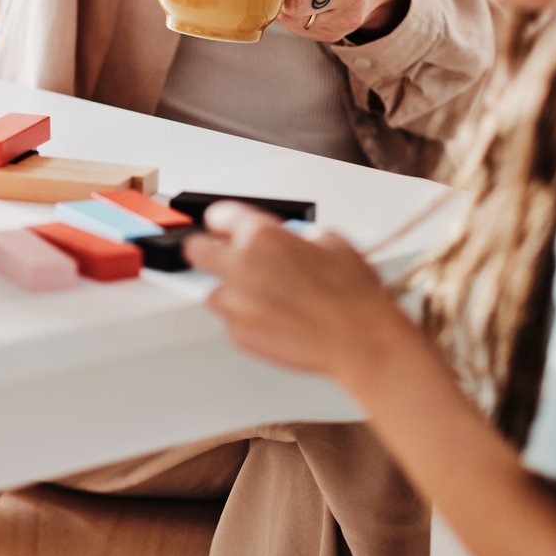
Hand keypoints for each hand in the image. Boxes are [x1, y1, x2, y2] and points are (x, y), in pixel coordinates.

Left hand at [184, 201, 397, 378]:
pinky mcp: (239, 334)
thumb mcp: (331, 241)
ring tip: (258, 295)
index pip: (219, 215)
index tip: (226, 227)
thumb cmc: (352, 294)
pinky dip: (245, 318)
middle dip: (207, 250)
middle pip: (196, 250)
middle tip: (220, 255)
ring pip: (211, 291)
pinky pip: (231, 321)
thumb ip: (296, 236)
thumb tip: (290, 239)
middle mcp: (241, 265)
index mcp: (261, 235)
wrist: (359, 341)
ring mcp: (236, 303)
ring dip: (228, 290)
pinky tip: (272, 318)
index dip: (224, 221)